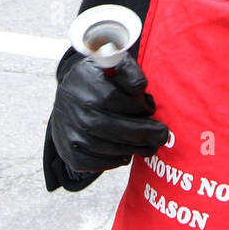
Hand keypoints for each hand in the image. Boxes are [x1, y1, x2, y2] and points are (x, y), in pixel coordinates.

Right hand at [49, 55, 168, 173]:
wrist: (67, 98)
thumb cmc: (98, 81)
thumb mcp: (113, 65)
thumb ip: (129, 72)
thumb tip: (139, 87)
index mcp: (87, 83)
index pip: (118, 100)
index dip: (139, 106)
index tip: (150, 108)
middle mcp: (76, 109)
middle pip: (115, 128)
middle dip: (143, 134)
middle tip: (161, 136)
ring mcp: (71, 133)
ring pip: (108, 148)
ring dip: (134, 149)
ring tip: (149, 147)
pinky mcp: (70, 153)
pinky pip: (97, 163)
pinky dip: (115, 161)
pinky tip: (126, 154)